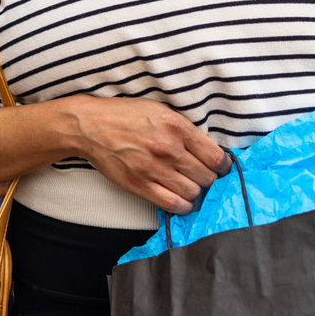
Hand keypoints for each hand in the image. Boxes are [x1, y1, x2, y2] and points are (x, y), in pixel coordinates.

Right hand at [64, 97, 227, 213]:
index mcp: (177, 127)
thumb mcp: (160, 110)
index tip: (221, 168)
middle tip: (204, 177)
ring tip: (189, 186)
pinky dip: (183, 206)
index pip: (216, 156)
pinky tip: (181, 200)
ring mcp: (154, 169)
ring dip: (195, 192)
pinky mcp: (140, 185)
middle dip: (209, 179)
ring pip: (193, 192)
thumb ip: (184, 128)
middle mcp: (169, 148)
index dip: (223, 166)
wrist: (91, 127)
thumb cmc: (125, 115)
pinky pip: (173, 204)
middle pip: (207, 177)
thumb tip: (208, 147)